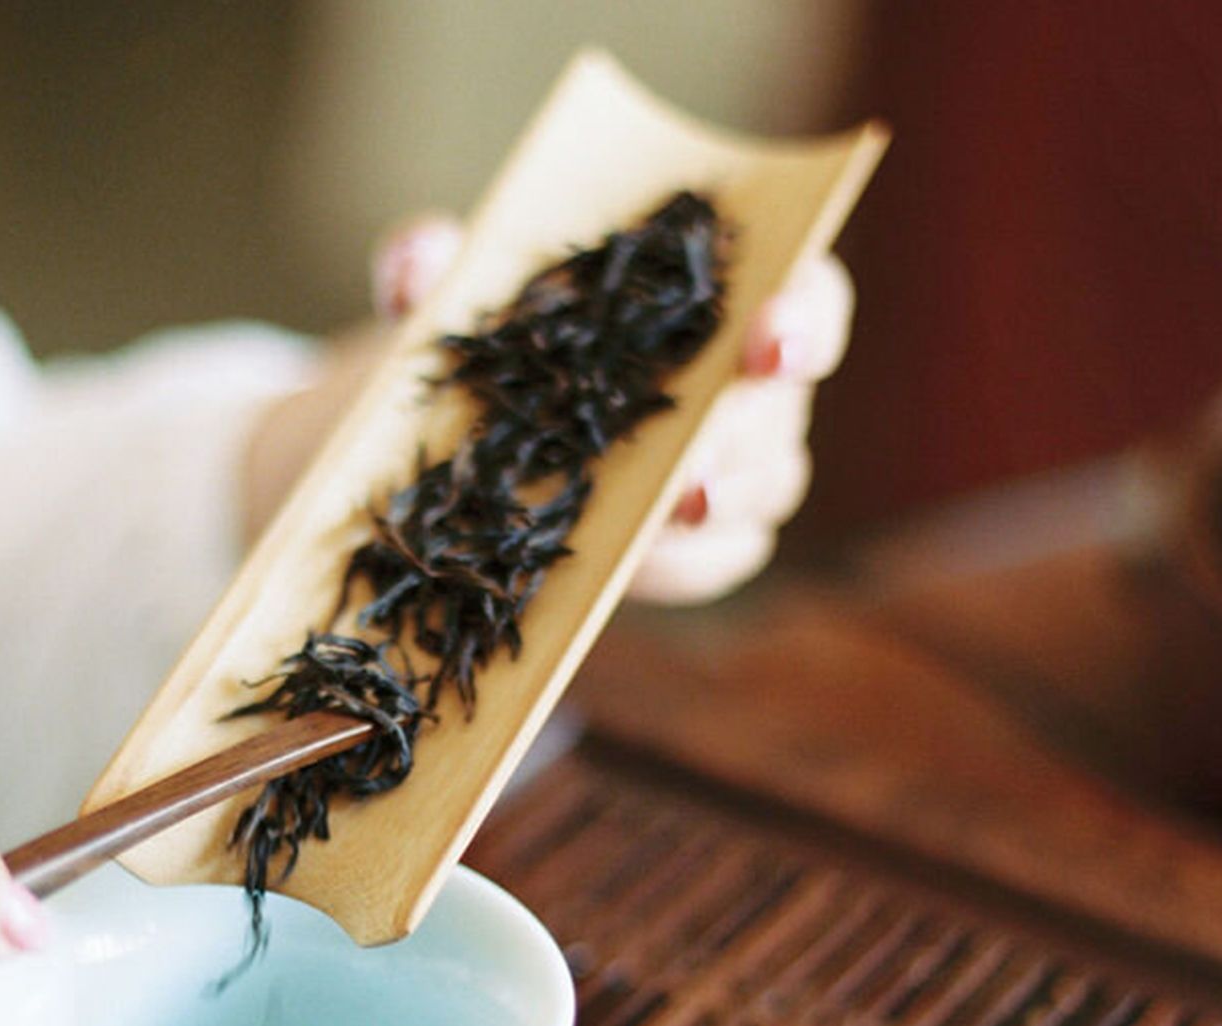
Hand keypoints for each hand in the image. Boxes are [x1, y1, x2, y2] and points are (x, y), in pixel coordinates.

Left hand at [242, 215, 854, 605]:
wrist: (476, 433)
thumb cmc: (498, 342)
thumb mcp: (457, 299)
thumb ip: (431, 269)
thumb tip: (418, 264)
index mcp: (716, 294)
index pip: (802, 294)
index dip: (803, 317)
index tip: (768, 342)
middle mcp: (745, 379)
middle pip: (783, 406)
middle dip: (744, 436)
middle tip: (692, 467)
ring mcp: (736, 464)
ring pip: (770, 485)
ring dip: (726, 504)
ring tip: (668, 515)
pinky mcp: (703, 541)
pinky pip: (725, 558)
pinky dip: (688, 564)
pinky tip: (637, 564)